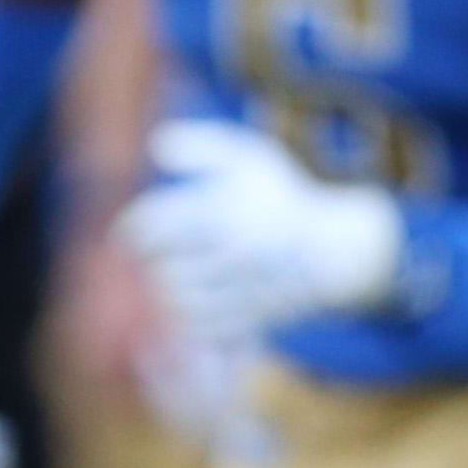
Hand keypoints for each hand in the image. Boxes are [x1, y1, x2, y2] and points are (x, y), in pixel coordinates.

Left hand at [116, 119, 406, 350]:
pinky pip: (199, 324)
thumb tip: (157, 144)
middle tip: (156, 254)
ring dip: (168, 287)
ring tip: (174, 273)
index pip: (151, 226)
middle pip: (159, 265)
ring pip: (176, 297)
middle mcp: (233, 249)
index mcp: (226, 209)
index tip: (135, 231)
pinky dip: (189, 314)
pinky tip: (195, 296)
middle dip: (152, 260)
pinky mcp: (251, 315)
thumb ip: (202, 146)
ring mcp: (244, 286)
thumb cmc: (282, 197)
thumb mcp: (250, 157)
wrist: (333, 249)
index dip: (133, 230)